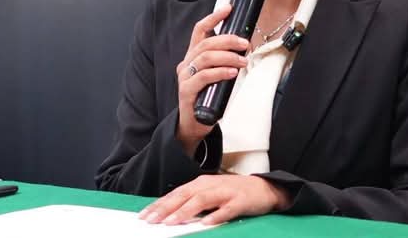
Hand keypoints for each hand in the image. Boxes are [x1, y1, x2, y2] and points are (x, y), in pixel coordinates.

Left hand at [138, 174, 290, 224]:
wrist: (264, 188)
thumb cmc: (234, 193)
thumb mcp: (210, 194)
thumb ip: (192, 202)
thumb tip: (169, 214)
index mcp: (201, 183)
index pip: (176, 194)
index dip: (159, 204)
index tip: (144, 215)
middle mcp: (210, 185)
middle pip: (185, 195)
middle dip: (166, 208)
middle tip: (151, 220)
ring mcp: (225, 192)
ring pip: (202, 200)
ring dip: (186, 211)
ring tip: (172, 222)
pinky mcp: (240, 201)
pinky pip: (227, 209)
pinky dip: (217, 216)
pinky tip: (207, 223)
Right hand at [175, 5, 249, 154]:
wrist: (194, 124)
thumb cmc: (208, 96)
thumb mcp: (217, 74)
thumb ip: (225, 60)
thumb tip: (245, 46)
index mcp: (193, 56)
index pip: (200, 30)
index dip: (213, 17)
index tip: (228, 8)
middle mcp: (186, 63)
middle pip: (206, 43)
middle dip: (228, 40)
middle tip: (245, 43)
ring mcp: (185, 77)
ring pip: (206, 58)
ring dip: (228, 57)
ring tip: (243, 60)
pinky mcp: (187, 91)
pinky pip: (204, 77)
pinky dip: (220, 72)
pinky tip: (233, 73)